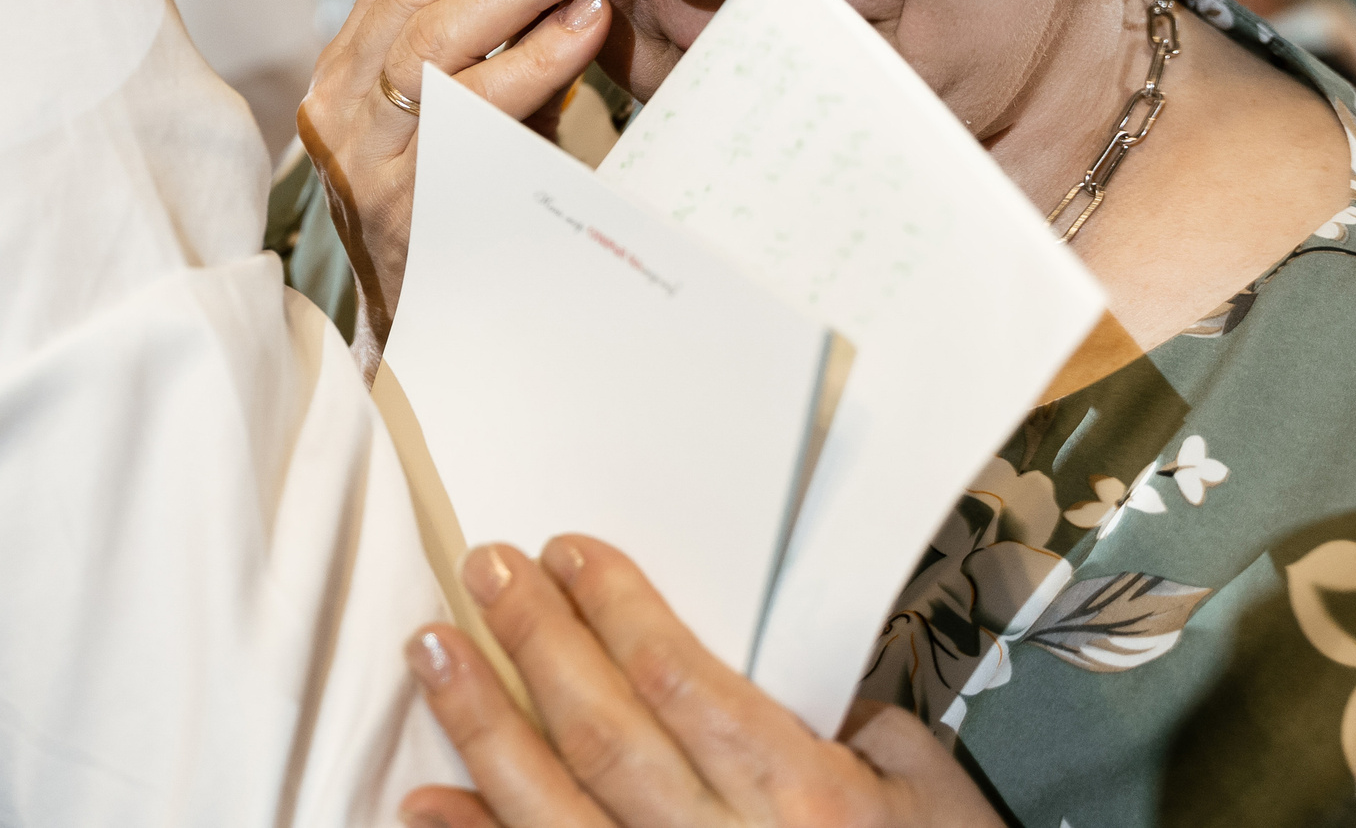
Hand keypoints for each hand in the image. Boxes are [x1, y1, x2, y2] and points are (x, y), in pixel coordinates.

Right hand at [296, 0, 614, 339]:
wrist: (424, 337)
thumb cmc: (461, 210)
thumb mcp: (465, 105)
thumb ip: (491, 31)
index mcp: (349, 61)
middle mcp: (338, 96)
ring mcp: (361, 150)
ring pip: (431, 35)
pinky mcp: (400, 198)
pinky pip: (467, 109)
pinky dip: (533, 59)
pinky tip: (586, 27)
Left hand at [400, 537, 999, 827]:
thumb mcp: (930, 794)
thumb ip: (850, 727)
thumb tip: (770, 672)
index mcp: (803, 802)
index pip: (680, 678)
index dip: (613, 608)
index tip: (565, 552)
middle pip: (603, 732)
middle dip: (534, 640)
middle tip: (485, 567)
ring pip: (552, 811)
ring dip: (482, 727)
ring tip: (432, 650)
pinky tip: (425, 802)